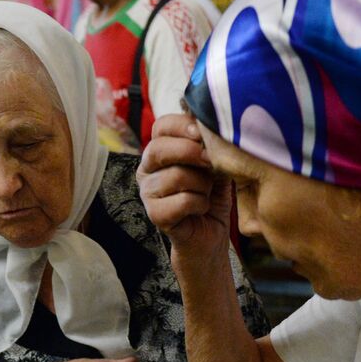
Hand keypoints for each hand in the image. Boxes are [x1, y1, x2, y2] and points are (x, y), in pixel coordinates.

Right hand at [138, 113, 231, 266]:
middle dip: (191, 153)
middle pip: (159, 149)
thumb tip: (214, 127)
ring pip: (176, 176)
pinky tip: (202, 208)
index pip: (161, 126)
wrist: (209, 235)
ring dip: (202, 185)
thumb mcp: (214, 165)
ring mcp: (147, 193)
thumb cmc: (210, 197)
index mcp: (158, 152)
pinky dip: (200, 203)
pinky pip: (181, 201)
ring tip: (207, 193)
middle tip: (210, 163)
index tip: (202, 133)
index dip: (182, 126)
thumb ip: (210, 146)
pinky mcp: (154, 215)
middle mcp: (146, 170)